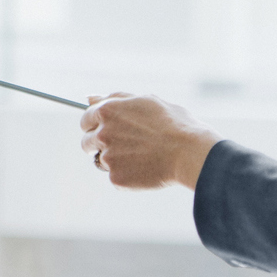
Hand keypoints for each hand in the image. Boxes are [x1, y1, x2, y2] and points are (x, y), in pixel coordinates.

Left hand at [80, 94, 219, 189]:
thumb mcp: (146, 101)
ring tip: (142, 157)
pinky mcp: (116, 178)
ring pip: (101, 161)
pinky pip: (116, 178)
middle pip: (87, 142)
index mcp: (107, 111)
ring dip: (115, 160)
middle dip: (100, 144)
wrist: (190, 153)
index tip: (105, 130)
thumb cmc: (174, 124)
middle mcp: (103, 134)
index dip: (95, 125)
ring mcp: (108, 158)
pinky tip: (147, 169)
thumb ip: (116, 98)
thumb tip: (90, 99)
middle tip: (125, 146)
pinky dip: (128, 176)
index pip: (86, 119)